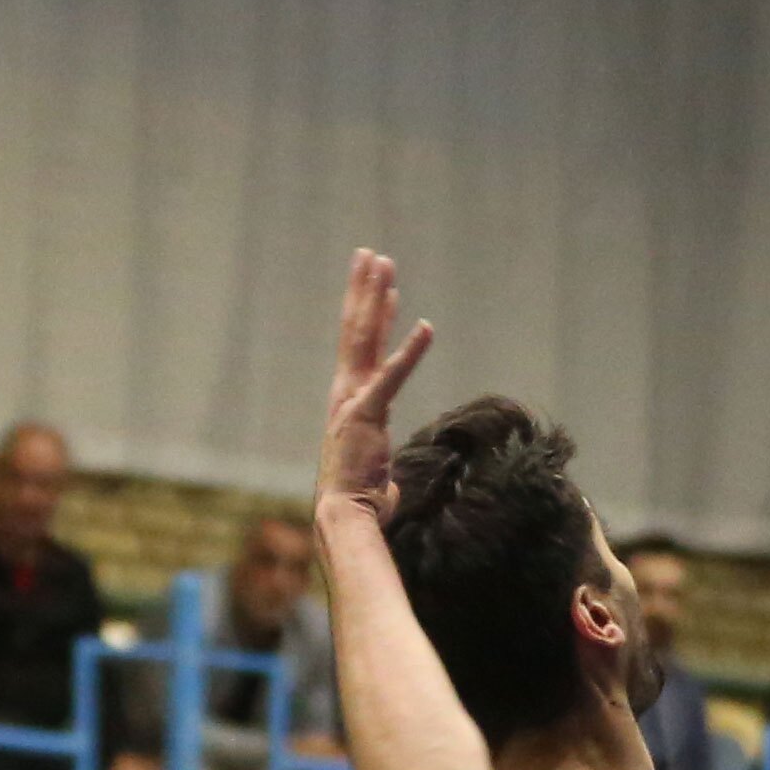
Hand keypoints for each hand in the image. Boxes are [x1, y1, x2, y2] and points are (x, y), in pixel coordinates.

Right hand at [323, 250, 432, 512]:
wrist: (343, 513)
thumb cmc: (358, 500)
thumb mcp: (371, 473)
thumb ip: (378, 469)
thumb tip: (386, 486)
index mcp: (346, 400)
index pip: (358, 346)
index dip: (369, 312)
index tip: (379, 286)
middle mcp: (345, 392)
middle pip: (355, 329)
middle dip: (364, 289)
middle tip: (370, 255)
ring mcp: (354, 399)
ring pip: (365, 338)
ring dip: (376, 299)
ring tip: (385, 266)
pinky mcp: (369, 412)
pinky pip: (393, 375)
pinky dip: (410, 350)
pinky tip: (425, 326)